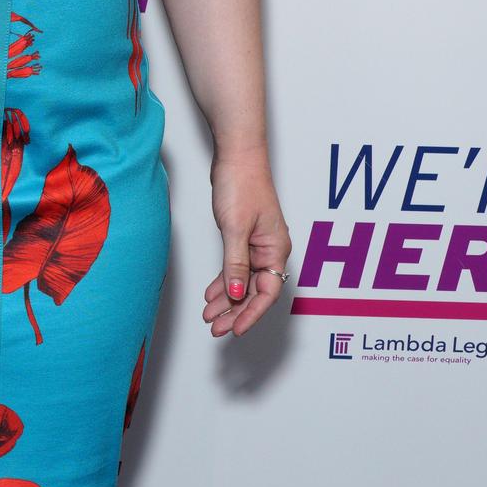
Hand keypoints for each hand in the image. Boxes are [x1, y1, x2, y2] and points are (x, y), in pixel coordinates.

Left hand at [203, 145, 289, 338]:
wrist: (237, 156)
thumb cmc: (242, 184)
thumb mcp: (235, 228)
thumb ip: (235, 263)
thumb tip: (237, 293)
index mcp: (276, 249)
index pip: (267, 292)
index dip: (250, 314)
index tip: (234, 330)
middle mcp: (271, 250)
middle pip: (256, 291)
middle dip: (236, 312)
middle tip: (216, 328)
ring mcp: (258, 245)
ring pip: (245, 282)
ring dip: (228, 300)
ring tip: (210, 316)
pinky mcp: (245, 238)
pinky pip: (237, 268)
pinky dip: (225, 282)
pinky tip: (212, 295)